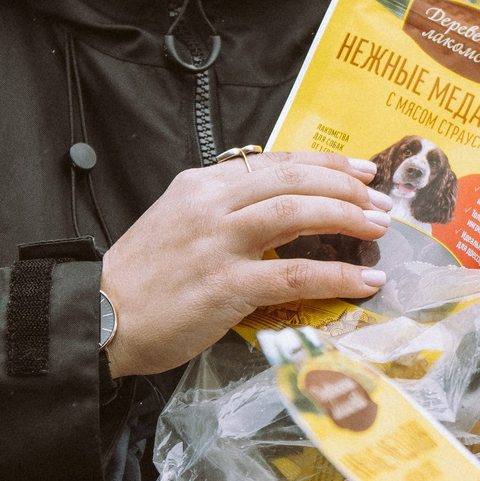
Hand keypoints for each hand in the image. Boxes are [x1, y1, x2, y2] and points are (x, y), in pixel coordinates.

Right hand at [100, 152, 391, 377]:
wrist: (99, 318)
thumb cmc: (142, 280)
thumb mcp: (177, 222)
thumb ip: (224, 210)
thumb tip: (282, 209)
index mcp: (201, 185)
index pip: (275, 162)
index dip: (325, 164)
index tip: (361, 172)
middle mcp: (210, 205)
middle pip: (292, 180)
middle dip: (345, 188)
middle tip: (380, 203)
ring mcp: (217, 243)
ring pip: (295, 213)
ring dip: (345, 218)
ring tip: (378, 229)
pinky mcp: (224, 285)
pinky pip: (294, 274)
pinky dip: (336, 275)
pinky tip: (364, 281)